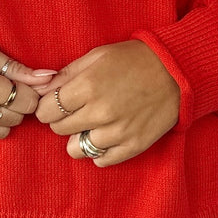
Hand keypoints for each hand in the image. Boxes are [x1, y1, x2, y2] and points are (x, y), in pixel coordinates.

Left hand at [32, 41, 181, 165]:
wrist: (177, 72)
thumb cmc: (134, 60)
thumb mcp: (97, 56)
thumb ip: (66, 74)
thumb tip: (40, 90)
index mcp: (87, 86)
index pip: (46, 111)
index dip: (48, 107)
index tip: (56, 104)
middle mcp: (100, 112)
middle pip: (58, 129)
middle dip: (63, 120)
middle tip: (77, 111)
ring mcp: (117, 132)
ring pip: (76, 149)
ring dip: (79, 138)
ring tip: (92, 125)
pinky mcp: (133, 146)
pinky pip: (101, 161)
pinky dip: (99, 151)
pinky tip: (106, 136)